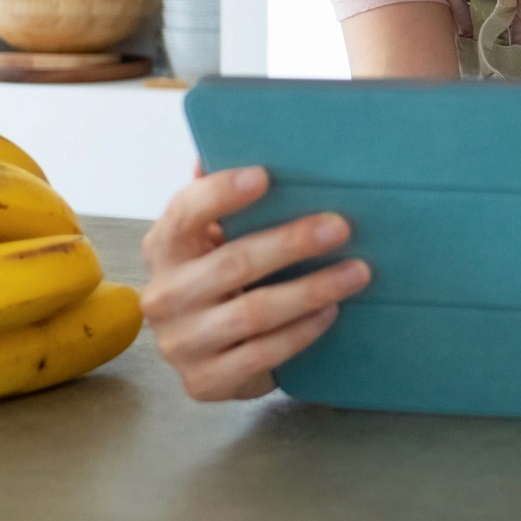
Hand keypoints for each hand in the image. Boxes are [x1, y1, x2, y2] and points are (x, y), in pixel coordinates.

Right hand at [139, 166, 371, 401]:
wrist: (209, 353)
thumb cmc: (222, 277)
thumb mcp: (216, 236)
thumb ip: (221, 194)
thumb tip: (228, 138)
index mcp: (163, 246)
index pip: (185, 212)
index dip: (222, 192)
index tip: (266, 175)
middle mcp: (163, 294)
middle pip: (232, 263)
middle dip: (291, 243)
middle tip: (341, 227)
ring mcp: (180, 343)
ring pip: (253, 313)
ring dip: (311, 290)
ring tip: (357, 272)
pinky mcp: (203, 382)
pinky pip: (261, 355)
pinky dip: (302, 332)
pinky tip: (332, 311)